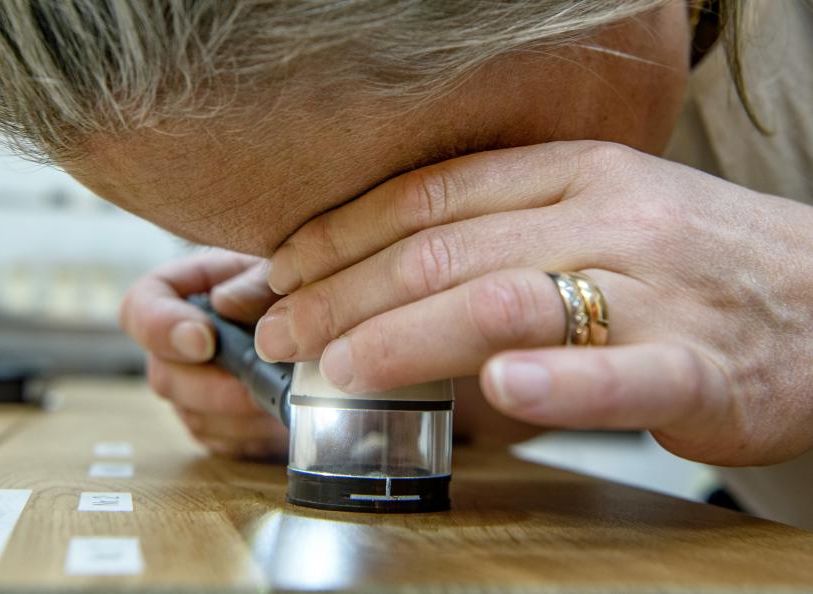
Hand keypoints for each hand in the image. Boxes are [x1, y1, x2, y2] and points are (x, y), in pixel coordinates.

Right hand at [120, 250, 286, 456]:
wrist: (317, 325)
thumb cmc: (292, 283)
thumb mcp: (279, 270)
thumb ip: (254, 282)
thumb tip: (224, 304)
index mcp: (176, 293)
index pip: (139, 311)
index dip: (162, 329)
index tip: (204, 341)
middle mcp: (172, 347)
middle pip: (165, 378)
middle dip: (216, 387)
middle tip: (263, 382)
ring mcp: (190, 391)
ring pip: (196, 418)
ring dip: (244, 414)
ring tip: (289, 394)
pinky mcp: (214, 426)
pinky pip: (223, 444)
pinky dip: (257, 436)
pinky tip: (284, 415)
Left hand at [257, 141, 812, 465]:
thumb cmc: (690, 263)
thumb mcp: (597, 216)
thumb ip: (502, 236)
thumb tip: (383, 273)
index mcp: (572, 174)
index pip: (429, 197)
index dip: (340, 234)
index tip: (277, 272)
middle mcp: (607, 217)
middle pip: (446, 252)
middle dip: (343, 295)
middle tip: (280, 333)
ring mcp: (655, 289)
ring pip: (509, 302)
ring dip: (408, 336)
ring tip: (339, 370)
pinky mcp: (703, 366)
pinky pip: (622, 373)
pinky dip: (557, 383)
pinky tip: (499, 392)